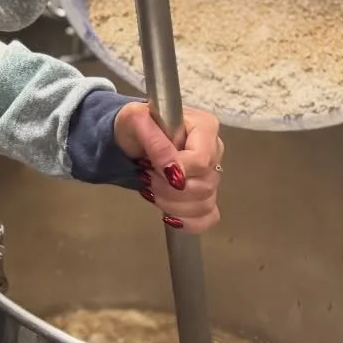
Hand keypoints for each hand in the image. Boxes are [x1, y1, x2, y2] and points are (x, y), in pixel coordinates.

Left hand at [113, 103, 220, 232]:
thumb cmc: (133, 124)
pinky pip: (208, 217)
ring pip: (205, 204)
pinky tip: (169, 214)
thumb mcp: (136, 121)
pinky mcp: (205, 195)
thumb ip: (156, 142)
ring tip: (152, 189)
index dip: (177, 170)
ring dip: (172, 204)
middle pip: (204, 186)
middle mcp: (214, 151)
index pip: (201, 161)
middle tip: (147, 176)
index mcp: (205, 127)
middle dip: (168, 189)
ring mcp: (211, 174)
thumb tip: (173, 170)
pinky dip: (187, 221)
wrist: (129, 138)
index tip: (153, 167)